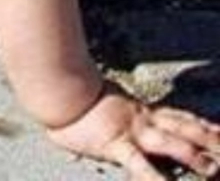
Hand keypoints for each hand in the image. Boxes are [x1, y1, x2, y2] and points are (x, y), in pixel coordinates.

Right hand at [47, 84, 219, 178]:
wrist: (58, 90)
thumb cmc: (72, 95)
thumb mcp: (99, 99)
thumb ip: (111, 107)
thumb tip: (110, 109)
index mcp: (140, 110)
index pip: (179, 117)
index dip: (202, 125)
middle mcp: (142, 120)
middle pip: (183, 128)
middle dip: (209, 140)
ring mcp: (131, 132)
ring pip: (169, 143)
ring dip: (193, 156)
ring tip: (214, 169)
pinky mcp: (117, 145)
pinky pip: (139, 165)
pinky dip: (155, 179)